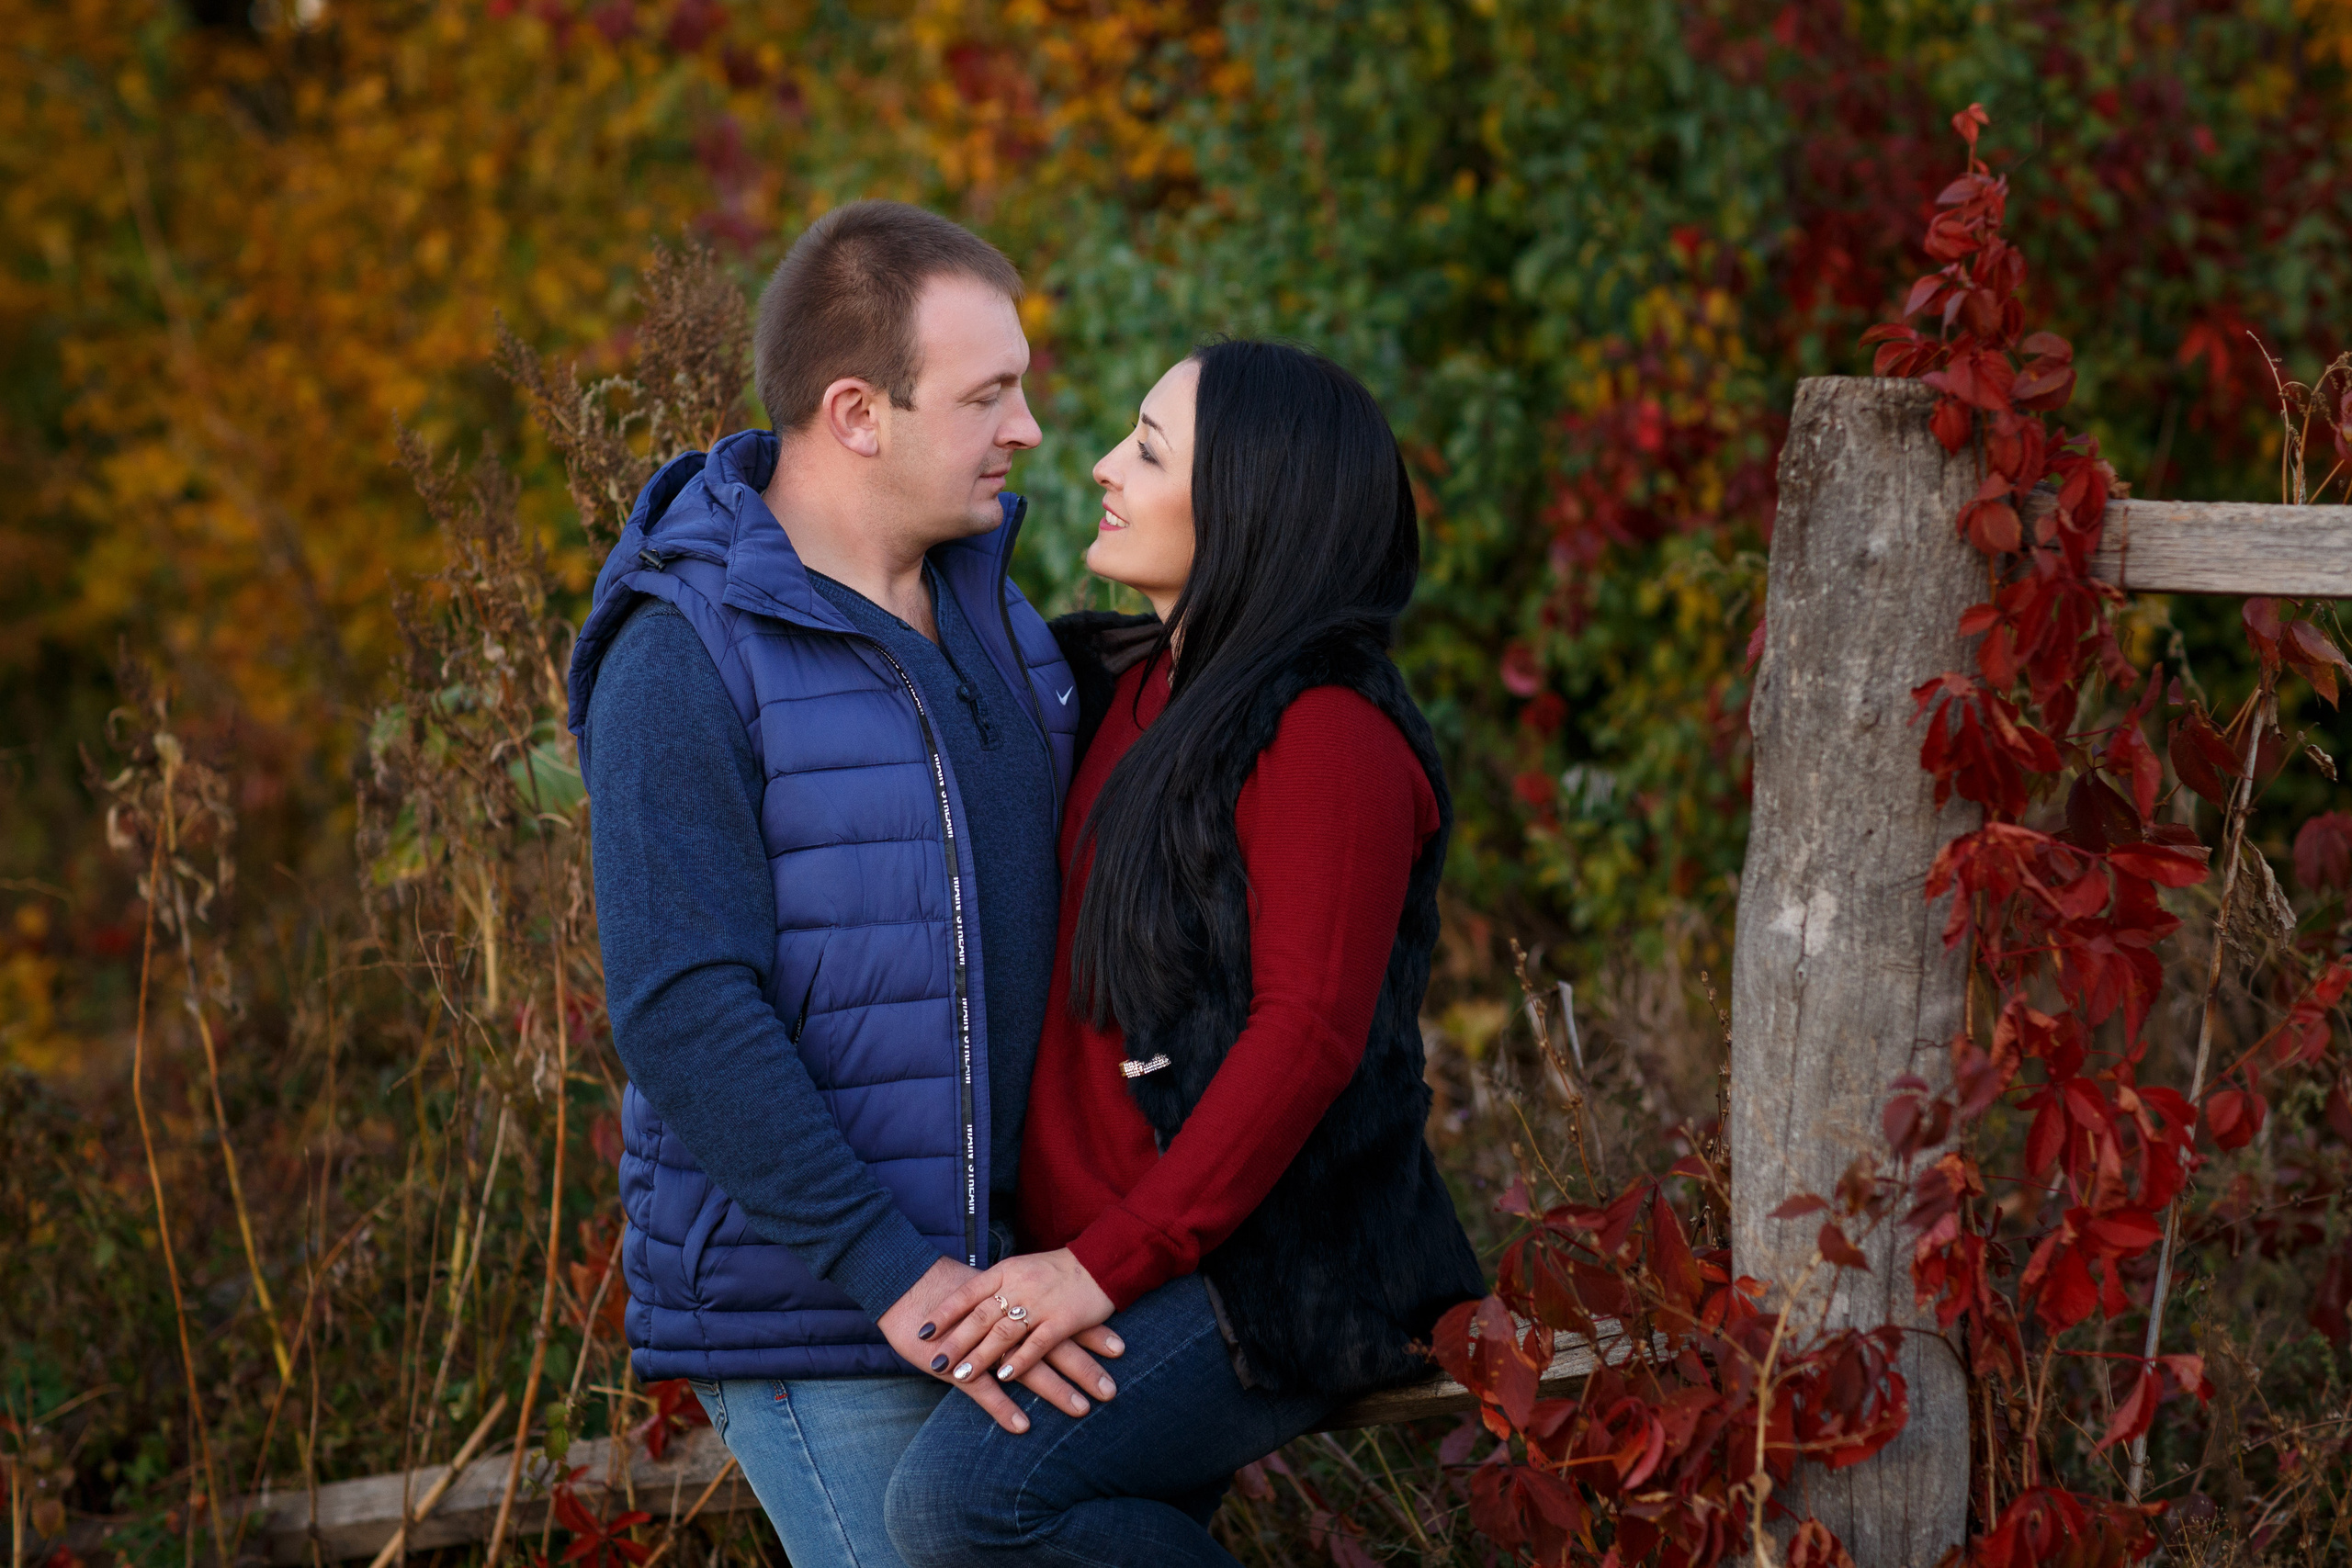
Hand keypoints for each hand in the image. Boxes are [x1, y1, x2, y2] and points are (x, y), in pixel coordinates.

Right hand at [877, 1257, 1122, 1433]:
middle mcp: (1003, 1321)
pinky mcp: (954, 1363)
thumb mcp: (987, 1289)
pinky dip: (1003, 1407)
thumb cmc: (945, 1286)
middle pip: (1051, 1346)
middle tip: (1111, 1390)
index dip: (1088, 1334)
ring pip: (1024, 1369)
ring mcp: (979, 1345)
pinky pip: (982, 1389)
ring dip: (1055, 1390)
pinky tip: (1023, 1426)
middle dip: (1083, 1368)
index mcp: (1013, 1301)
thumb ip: (1014, 1300)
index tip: (1120, 1349)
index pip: (1058, 1318)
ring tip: (1082, 1409)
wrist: (902, 1281)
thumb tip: (1042, 1307)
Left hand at [928, 1249, 1118, 1394]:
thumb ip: (997, 1288)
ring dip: (981, 1357)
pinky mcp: (1063, 1319)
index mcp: (1006, 1271)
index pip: (967, 1293)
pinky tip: (1004, 1377)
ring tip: (961, 1375)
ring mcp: (1041, 1303)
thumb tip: (966, 1311)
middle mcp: (1019, 1285)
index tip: (923, 1331)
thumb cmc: (1057, 1270)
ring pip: (1004, 1333)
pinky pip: (1037, 1344)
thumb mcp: (1022, 1269)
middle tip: (935, 1363)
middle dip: (956, 1342)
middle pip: (981, 1316)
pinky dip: (1019, 1361)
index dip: (944, 1313)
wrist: (1101, 1260)